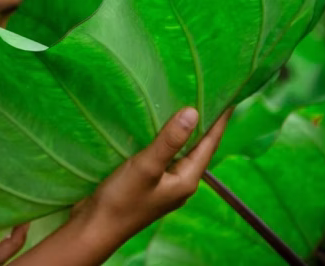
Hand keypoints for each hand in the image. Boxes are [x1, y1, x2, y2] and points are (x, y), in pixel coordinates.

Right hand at [75, 107, 231, 244]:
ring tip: (186, 106)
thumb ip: (169, 140)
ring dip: (185, 132)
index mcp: (186, 180)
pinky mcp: (149, 185)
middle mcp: (180, 183)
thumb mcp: (147, 166)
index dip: (219, 120)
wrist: (95, 228)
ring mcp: (164, 185)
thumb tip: (193, 112)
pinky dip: (167, 141)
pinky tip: (157, 131)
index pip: (209, 144)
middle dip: (204, 124)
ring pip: (181, 152)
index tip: (229, 97)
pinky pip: (165, 157)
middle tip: (207, 95)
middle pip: (198, 148)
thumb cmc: (122, 200)